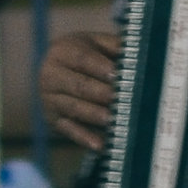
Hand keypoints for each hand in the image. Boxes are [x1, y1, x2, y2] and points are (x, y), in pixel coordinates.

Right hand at [42, 27, 121, 152]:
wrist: (53, 71)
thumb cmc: (84, 55)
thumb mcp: (95, 43)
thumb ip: (114, 46)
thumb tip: (137, 53)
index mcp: (62, 51)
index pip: (82, 59)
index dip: (99, 67)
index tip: (117, 75)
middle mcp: (51, 75)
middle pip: (78, 85)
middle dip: (100, 93)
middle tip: (121, 99)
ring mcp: (49, 99)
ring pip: (74, 108)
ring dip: (93, 115)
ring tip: (112, 120)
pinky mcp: (53, 120)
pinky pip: (69, 130)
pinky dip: (84, 138)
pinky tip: (100, 144)